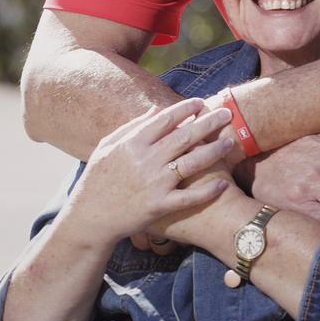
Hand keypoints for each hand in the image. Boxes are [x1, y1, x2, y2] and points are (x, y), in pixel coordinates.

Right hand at [69, 98, 234, 249]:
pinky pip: (188, 197)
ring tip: (231, 141)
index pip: (165, 120)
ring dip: (214, 151)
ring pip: (191, 163)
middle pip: (184, 136)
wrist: (89, 218)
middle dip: (208, 123)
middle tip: (227, 113)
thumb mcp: (108, 147)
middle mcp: (146, 161)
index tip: (201, 102)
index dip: (186, 109)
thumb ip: (132, 127)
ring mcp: (154, 184)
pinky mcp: (159, 206)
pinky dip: (207, 191)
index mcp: (133, 144)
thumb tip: (156, 109)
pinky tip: (222, 184)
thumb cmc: (98, 180)